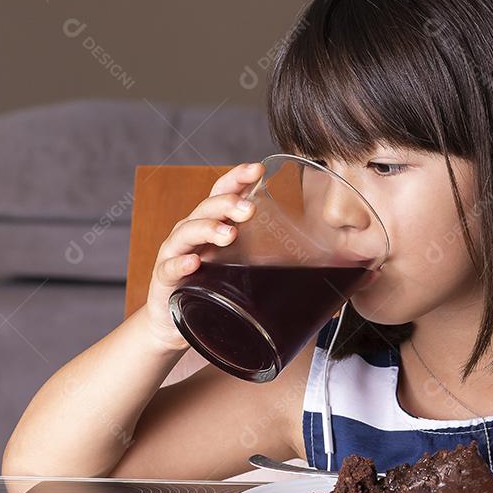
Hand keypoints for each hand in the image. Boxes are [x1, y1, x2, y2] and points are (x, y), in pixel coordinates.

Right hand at [142, 162, 262, 350]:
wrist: (173, 323)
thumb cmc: (211, 289)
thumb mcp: (242, 272)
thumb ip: (276, 270)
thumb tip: (327, 287)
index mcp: (211, 224)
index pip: (222, 193)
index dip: (236, 178)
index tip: (256, 170)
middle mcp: (191, 233)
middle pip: (207, 208)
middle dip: (228, 205)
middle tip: (249, 209)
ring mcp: (175, 254)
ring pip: (188, 232)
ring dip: (208, 228)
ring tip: (229, 234)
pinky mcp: (165, 279)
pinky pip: (170, 268)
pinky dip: (181, 263)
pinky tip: (194, 262)